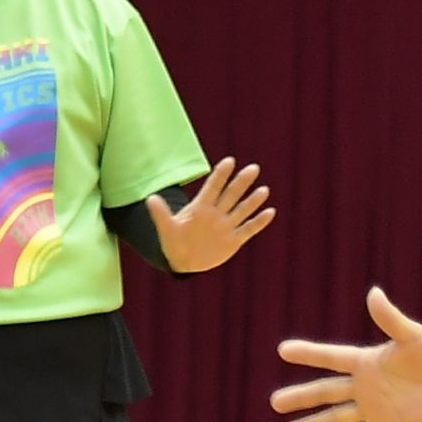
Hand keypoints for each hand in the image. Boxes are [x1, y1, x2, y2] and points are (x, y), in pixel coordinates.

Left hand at [148, 158, 273, 273]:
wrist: (184, 260)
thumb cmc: (173, 242)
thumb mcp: (166, 229)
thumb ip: (161, 214)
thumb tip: (151, 198)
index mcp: (200, 208)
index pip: (212, 188)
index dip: (220, 175)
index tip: (229, 161)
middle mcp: (216, 213)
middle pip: (231, 195)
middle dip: (241, 182)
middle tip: (253, 168)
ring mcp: (226, 226)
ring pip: (242, 210)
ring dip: (252, 201)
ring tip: (264, 190)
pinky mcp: (234, 240)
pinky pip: (248, 229)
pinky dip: (258, 222)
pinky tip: (270, 212)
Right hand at [271, 288, 421, 421]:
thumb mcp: (412, 335)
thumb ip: (391, 319)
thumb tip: (374, 293)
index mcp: (367, 361)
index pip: (333, 357)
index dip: (309, 354)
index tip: (283, 350)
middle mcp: (364, 386)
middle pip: (327, 391)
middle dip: (302, 396)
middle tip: (275, 402)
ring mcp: (375, 407)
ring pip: (340, 418)